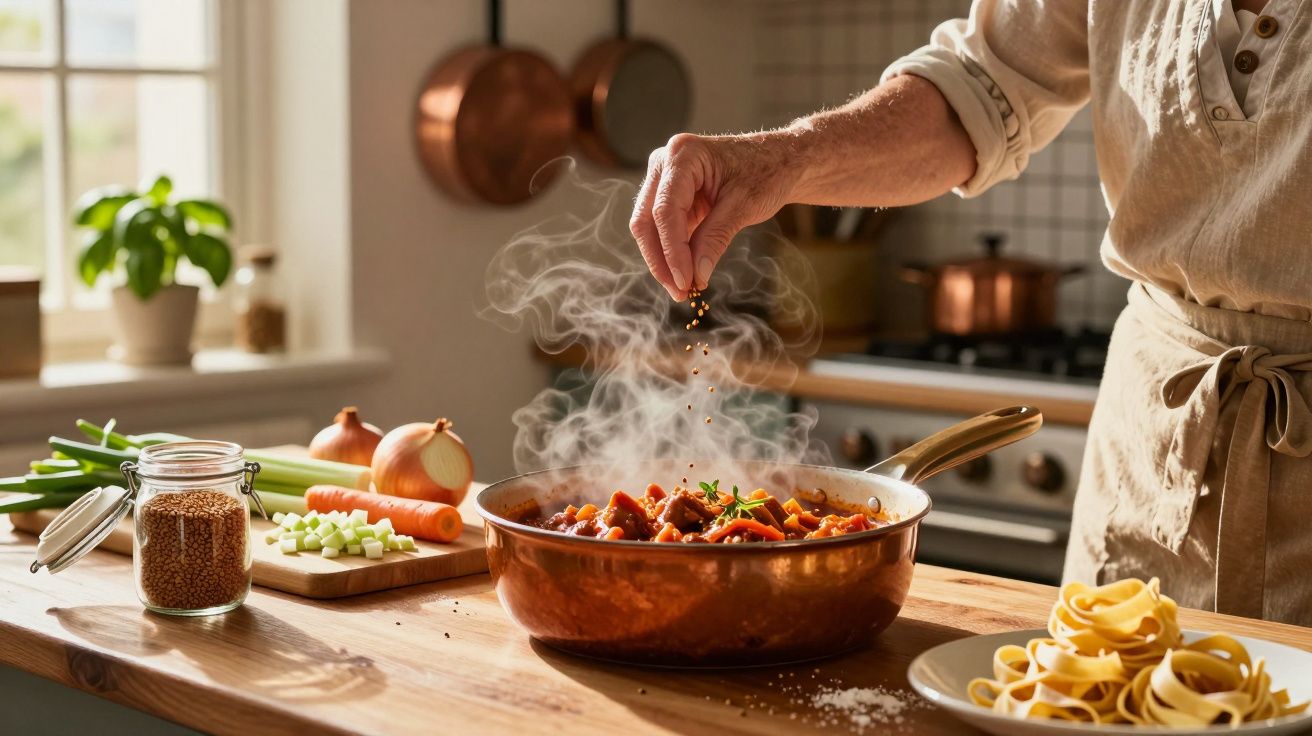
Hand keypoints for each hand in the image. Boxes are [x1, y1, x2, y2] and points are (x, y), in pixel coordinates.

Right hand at [629, 133, 792, 299]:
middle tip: (680, 293)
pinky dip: (674, 253)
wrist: (781, 161)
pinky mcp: (672, 196)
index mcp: (682, 154)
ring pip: (649, 228)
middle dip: (661, 260)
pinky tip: (687, 274)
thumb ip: (715, 238)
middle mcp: (665, 163)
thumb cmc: (767, 172)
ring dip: (664, 261)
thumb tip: (696, 277)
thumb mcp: (744, 206)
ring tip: (685, 289)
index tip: (685, 282)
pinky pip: (664, 230)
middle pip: (646, 220)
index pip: (665, 210)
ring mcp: (665, 179)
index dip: (672, 251)